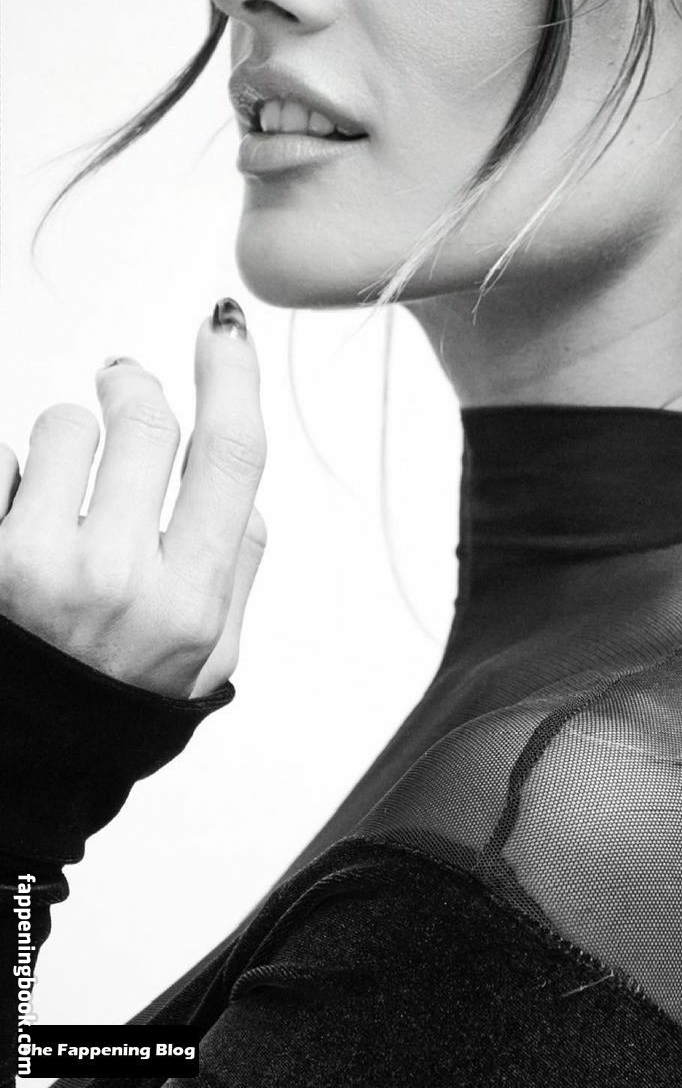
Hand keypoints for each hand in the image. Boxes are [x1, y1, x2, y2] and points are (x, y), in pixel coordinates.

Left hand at [0, 305, 266, 699]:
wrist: (17, 768)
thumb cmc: (110, 704)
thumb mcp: (209, 661)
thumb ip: (241, 569)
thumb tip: (244, 492)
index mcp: (192, 601)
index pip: (231, 456)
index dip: (233, 375)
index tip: (222, 327)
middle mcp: (119, 580)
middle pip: (147, 421)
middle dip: (135, 388)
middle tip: (123, 386)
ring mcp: (35, 568)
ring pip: (64, 426)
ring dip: (68, 436)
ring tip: (61, 486)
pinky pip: (0, 457)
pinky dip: (12, 471)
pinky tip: (17, 513)